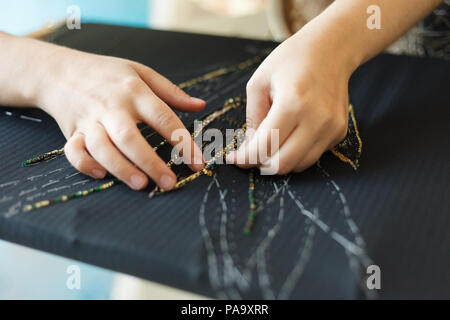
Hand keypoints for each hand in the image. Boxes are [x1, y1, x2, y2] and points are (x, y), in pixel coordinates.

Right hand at [36, 48, 204, 189]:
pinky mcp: (71, 132)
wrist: (60, 71)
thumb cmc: (108, 74)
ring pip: (101, 148)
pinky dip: (85, 164)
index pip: (163, 118)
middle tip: (169, 183)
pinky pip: (74, 152)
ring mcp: (89, 120)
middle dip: (150, 163)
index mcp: (134, 92)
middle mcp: (111, 107)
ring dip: (121, 168)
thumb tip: (201, 106)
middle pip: (129, 137)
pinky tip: (102, 175)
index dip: (183, 142)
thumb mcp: (141, 73)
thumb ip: (171, 92)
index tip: (198, 164)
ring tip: (142, 185)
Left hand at [227, 29, 353, 173]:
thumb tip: (250, 149)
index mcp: (292, 103)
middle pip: (282, 165)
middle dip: (260, 164)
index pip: (264, 147)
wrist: (332, 48)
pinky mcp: (339, 132)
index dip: (245, 158)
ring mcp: (331, 128)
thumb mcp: (259, 83)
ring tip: (269, 143)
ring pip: (298, 166)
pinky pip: (312, 155)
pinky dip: (296, 152)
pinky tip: (290, 134)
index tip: (233, 159)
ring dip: (279, 161)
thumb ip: (252, 119)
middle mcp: (316, 120)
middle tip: (250, 155)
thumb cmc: (291, 61)